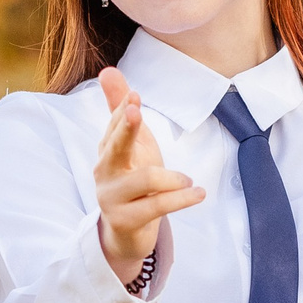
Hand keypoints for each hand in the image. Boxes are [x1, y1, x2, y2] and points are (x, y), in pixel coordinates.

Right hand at [93, 67, 202, 279]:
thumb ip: (120, 110)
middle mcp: (104, 172)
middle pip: (115, 146)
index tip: (135, 96)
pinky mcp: (125, 220)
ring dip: (173, 179)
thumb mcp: (132, 145)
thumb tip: (107, 70)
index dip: (124, 111)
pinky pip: (157, 205)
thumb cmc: (133, 181)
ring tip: (188, 181)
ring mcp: (111, 198)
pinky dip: (182, 199)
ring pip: (146, 179)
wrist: (126, 232)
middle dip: (125, 128)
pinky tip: (198, 193)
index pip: (115, 126)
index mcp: (107, 150)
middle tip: (135, 111)